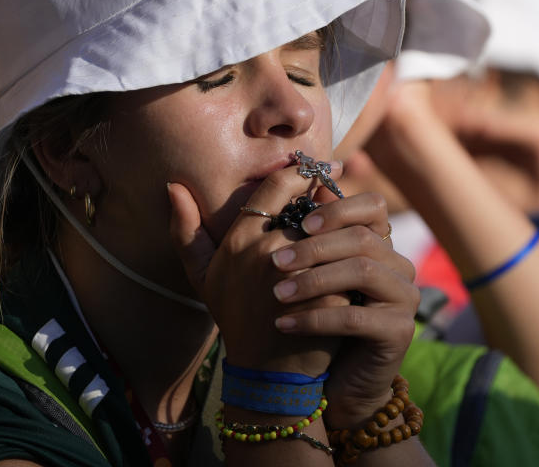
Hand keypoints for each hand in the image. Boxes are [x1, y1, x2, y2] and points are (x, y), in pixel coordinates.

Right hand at [167, 165, 345, 376]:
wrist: (268, 371)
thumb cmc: (235, 316)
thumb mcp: (203, 276)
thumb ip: (186, 230)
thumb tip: (173, 186)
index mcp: (238, 240)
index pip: (278, 185)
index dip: (303, 172)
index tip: (324, 168)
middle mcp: (267, 251)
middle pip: (310, 206)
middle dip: (328, 201)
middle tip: (343, 196)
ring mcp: (300, 274)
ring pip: (334, 231)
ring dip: (346, 226)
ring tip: (358, 225)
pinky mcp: (328, 294)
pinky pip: (351, 260)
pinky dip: (359, 255)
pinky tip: (365, 254)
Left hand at [266, 192, 419, 428]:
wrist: (334, 380)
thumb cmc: (315, 320)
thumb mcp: (305, 276)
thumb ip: (299, 238)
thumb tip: (277, 195)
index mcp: (378, 244)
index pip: (373, 205)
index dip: (338, 208)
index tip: (300, 223)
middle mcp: (398, 265)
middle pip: (362, 237)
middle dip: (315, 247)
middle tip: (275, 261)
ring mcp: (404, 297)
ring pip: (363, 271)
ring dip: (314, 280)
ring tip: (277, 294)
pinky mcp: (400, 331)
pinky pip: (356, 317)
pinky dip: (316, 318)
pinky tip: (284, 324)